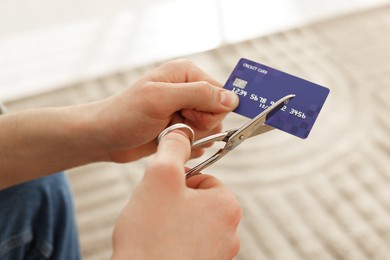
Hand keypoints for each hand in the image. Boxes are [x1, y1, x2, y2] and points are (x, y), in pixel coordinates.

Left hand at [92, 59, 238, 161]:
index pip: (221, 93)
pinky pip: (199, 139)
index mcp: (186, 73)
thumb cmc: (126, 114)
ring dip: (192, 136)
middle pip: (217, 112)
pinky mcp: (180, 126)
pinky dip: (188, 144)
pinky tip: (170, 140)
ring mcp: (184, 109)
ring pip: (210, 129)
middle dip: (199, 124)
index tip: (189, 115)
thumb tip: (232, 98)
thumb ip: (198, 95)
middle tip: (174, 123)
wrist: (104, 137)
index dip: (210, 110)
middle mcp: (188, 89)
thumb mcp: (161, 100)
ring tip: (169, 132)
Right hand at [112, 130, 241, 259]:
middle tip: (155, 215)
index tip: (162, 195)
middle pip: (196, 201)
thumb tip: (181, 131)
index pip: (202, 178)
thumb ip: (173, 147)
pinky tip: (158, 248)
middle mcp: (230, 231)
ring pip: (190, 223)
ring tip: (156, 233)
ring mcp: (219, 253)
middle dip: (173, 203)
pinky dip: (172, 243)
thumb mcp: (160, 176)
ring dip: (171, 222)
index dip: (176, 182)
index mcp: (226, 205)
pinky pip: (187, 244)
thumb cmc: (151, 234)